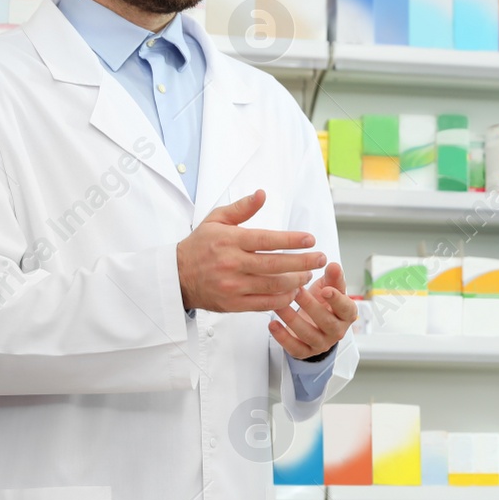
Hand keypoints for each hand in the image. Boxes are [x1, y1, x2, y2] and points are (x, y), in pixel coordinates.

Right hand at [177, 189, 325, 312]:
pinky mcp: (234, 304)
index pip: (266, 240)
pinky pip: (265, 304)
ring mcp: (233, 287)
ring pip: (273, 286)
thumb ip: (241, 208)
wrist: (177, 276)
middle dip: (303, 262)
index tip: (311, 239)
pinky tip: (293, 291)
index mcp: (230, 241)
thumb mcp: (216, 220)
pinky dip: (283, 299)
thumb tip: (262, 194)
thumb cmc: (200, 245)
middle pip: (275, 265)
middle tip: (320, 258)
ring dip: (296, 281)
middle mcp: (232, 264)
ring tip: (308, 274)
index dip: (291, 240)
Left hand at [270, 261, 355, 359]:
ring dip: (291, 319)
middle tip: (296, 291)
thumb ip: (333, 277)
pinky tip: (273, 325)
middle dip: (309, 305)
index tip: (326, 290)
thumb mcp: (329, 287)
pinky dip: (282, 337)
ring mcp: (321, 343)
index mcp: (346, 314)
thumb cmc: (323, 303)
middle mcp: (337, 331)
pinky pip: (295, 348)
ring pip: (308, 334)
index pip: (345, 308)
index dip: (337, 300)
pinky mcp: (306, 352)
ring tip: (278, 305)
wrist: (313, 323)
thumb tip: (334, 266)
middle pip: (326, 322)